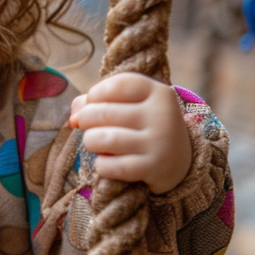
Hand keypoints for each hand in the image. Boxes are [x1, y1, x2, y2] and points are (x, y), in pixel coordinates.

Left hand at [68, 73, 191, 194]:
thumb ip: (97, 101)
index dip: (95, 94)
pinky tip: (108, 163)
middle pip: (101, 112)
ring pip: (101, 139)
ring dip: (90, 142)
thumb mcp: (130, 106)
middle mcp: (161, 115)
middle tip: (88, 127)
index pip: (115, 85)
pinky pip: (109, 166)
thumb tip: (73, 117)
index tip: (95, 104)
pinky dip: (101, 165)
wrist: (180, 162)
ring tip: (95, 143)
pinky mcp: (152, 168)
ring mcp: (159, 143)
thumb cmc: (144, 126)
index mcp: (158, 92)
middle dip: (84, 120)